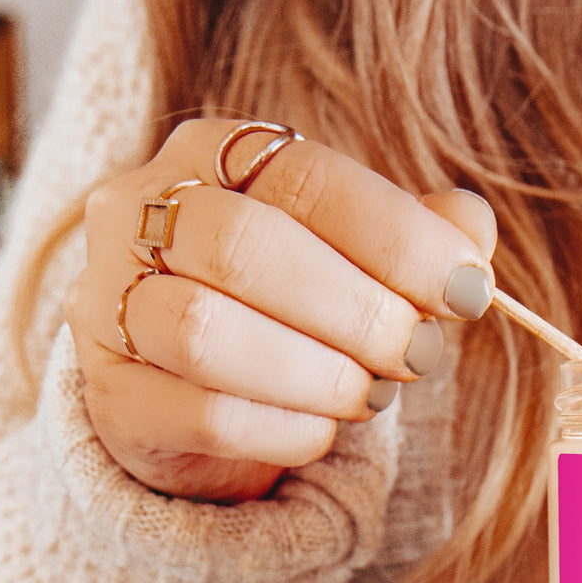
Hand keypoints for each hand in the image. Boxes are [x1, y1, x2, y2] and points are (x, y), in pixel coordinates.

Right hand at [65, 119, 497, 500]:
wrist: (207, 387)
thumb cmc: (300, 299)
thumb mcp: (364, 250)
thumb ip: (422, 232)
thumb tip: (473, 231)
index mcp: (213, 153)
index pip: (306, 177)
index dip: (399, 238)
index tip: (468, 290)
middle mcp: (140, 213)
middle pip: (243, 247)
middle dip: (357, 310)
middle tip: (418, 352)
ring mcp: (109, 304)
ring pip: (204, 332)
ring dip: (316, 372)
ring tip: (372, 393)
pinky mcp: (112, 398)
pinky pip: (202, 416)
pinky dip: (286, 429)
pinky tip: (324, 429)